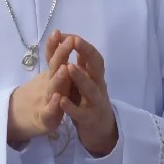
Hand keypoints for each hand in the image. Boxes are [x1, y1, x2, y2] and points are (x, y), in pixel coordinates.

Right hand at [6, 32, 75, 146]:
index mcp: (52, 75)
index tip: (58, 31)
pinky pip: (50, 111)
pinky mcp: (46, 118)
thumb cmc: (42, 95)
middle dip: (61, 54)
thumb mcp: (49, 76)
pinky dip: (53, 105)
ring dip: (58, 78)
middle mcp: (48, 85)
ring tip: (64, 67)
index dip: (55, 45)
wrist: (21, 120)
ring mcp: (45, 101)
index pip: (53, 57)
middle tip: (68, 41)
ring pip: (52, 88)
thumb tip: (61, 36)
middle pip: (54, 68)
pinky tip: (57, 98)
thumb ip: (55, 59)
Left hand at [62, 36, 118, 157]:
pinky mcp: (90, 118)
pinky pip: (81, 112)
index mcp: (95, 75)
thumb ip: (81, 64)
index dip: (81, 43)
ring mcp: (96, 101)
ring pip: (91, 88)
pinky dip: (71, 106)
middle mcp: (99, 85)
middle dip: (86, 52)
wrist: (101, 130)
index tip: (66, 34)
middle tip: (74, 40)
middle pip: (96, 65)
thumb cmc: (89, 102)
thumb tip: (74, 41)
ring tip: (69, 67)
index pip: (91, 54)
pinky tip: (61, 100)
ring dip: (80, 77)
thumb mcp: (85, 81)